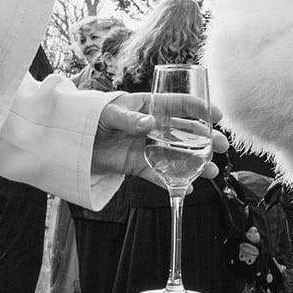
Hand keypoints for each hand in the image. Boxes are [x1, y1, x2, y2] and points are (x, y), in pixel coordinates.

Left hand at [94, 93, 225, 187]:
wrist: (70, 141)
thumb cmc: (90, 118)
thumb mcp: (108, 114)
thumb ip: (129, 118)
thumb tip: (150, 124)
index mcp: (148, 106)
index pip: (178, 104)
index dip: (199, 109)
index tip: (216, 116)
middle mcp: (152, 126)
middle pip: (184, 132)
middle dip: (205, 138)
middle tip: (221, 146)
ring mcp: (147, 146)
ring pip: (177, 155)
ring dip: (196, 162)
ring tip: (212, 171)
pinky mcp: (138, 165)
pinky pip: (158, 174)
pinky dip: (172, 181)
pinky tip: (189, 187)